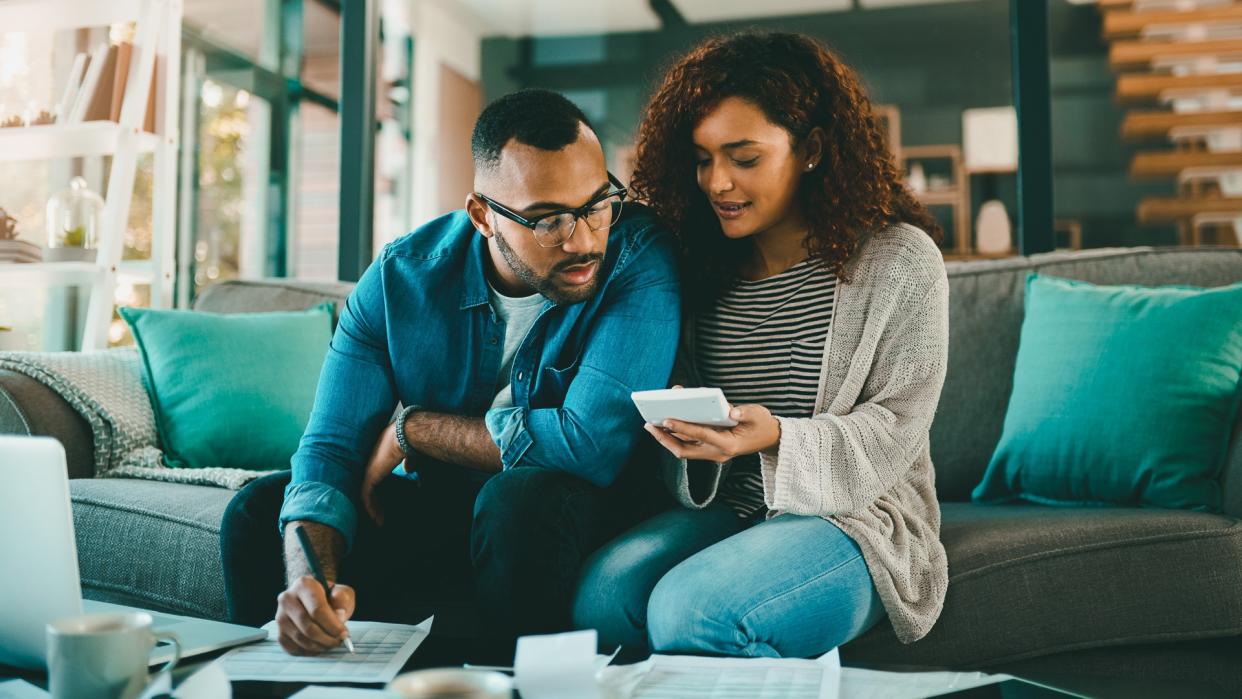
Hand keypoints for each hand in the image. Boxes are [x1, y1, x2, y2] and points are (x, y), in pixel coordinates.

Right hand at [274, 576, 355, 655]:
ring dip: (319, 646)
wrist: (312, 599)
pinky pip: (293, 647)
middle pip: (308, 626)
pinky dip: (308, 651)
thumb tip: (339, 614)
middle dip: (326, 638)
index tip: (343, 633)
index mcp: (304, 585)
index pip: (317, 609)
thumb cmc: (329, 597)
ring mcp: (280, 616)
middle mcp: (287, 599)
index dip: (332, 625)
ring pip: (300, 639)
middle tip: (338, 641)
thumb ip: (342, 600)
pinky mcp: (279, 632)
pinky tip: (318, 646)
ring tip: (331, 643)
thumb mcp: (342, 592)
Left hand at [361, 421, 404, 525]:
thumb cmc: (412, 439)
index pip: (375, 473)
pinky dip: (372, 509)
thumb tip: (409, 468)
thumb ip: (409, 461)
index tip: (384, 498)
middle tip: (379, 513)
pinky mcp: (369, 476)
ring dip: (373, 508)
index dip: (379, 487)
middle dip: (373, 500)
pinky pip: (366, 497)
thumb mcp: (410, 453)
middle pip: (368, 485)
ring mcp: (368, 469)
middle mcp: (370, 461)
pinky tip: (378, 520)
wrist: (407, 434)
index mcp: (379, 454)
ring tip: (379, 521)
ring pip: (366, 493)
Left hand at [645, 403, 780, 462]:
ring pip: (683, 448)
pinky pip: (688, 444)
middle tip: (649, 425)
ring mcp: (712, 453)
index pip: (701, 436)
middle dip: (665, 438)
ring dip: (667, 437)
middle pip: (684, 450)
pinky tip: (666, 423)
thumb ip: (744, 413)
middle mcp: (717, 452)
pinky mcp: (709, 448)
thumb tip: (730, 411)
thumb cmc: (762, 424)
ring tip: (651, 423)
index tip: (667, 419)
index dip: (683, 428)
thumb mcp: (758, 415)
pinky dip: (676, 434)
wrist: (770, 439)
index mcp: (728, 445)